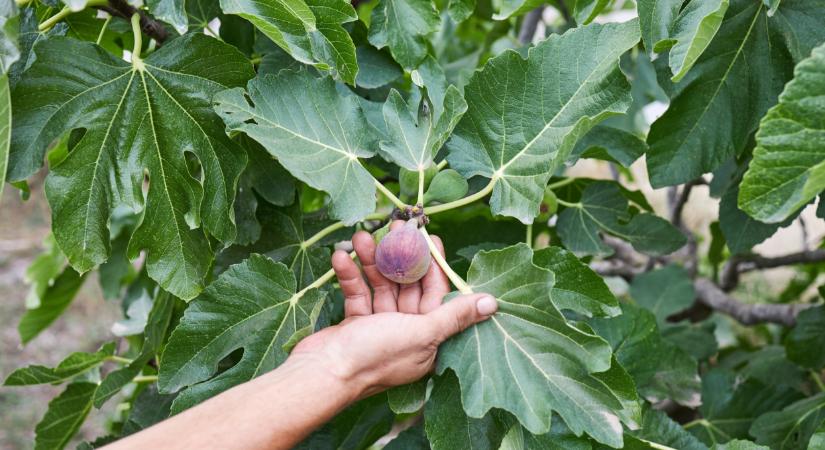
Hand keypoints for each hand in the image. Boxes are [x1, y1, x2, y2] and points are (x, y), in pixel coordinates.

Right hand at [289, 221, 497, 399]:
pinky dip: (350, 275)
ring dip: (371, 260)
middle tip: (394, 226)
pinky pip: (358, 292)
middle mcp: (407, 332)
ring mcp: (380, 327)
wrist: (321, 375)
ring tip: (361, 237)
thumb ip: (454, 315)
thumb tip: (492, 303)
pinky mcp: (356, 323)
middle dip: (399, 256)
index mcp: (429, 339)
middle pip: (408, 285)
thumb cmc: (373, 357)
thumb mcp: (421, 333)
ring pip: (381, 284)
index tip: (428, 237)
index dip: (433, 265)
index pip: (437, 293)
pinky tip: (341, 257)